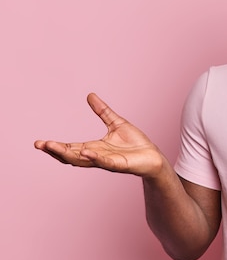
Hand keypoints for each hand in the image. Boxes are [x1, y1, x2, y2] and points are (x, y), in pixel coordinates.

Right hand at [34, 93, 163, 177]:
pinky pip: (105, 162)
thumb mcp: (116, 123)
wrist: (153, 156)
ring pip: (84, 160)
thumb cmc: (136, 144)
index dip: (56, 146)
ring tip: (54, 147)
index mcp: (94, 148)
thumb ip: (102, 111)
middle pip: (71, 156)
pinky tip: (85, 152)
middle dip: (56, 151)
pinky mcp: (119, 164)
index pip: (71, 147)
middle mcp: (97, 156)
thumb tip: (90, 95)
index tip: (40, 143)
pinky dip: (95, 157)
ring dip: (68, 154)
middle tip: (40, 145)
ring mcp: (107, 161)